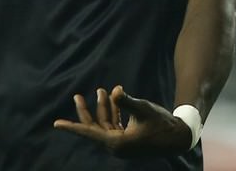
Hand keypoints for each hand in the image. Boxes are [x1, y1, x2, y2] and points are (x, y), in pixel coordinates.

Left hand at [53, 85, 192, 157]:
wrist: (180, 137)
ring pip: (104, 125)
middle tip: (77, 96)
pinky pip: (113, 126)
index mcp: (117, 143)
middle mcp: (117, 146)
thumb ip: (127, 101)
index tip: (56, 124)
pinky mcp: (127, 140)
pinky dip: (112, 113)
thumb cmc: (162, 123)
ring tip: (100, 90)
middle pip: (94, 127)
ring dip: (102, 108)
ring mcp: (122, 144)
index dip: (72, 126)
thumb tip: (115, 91)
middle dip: (86, 111)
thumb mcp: (143, 109)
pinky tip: (112, 99)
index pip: (89, 133)